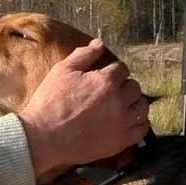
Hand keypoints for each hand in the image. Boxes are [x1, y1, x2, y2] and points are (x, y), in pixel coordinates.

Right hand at [18, 39, 149, 176]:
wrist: (43, 137)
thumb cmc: (50, 102)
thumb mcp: (62, 71)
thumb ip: (84, 54)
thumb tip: (99, 43)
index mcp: (105, 81)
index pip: (121, 69)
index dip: (113, 71)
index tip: (106, 77)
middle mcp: (118, 100)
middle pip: (134, 87)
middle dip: (124, 86)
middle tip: (111, 92)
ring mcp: (121, 122)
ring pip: (141, 107)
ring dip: (134, 103)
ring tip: (122, 105)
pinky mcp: (120, 141)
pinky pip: (141, 129)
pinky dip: (140, 123)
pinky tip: (130, 121)